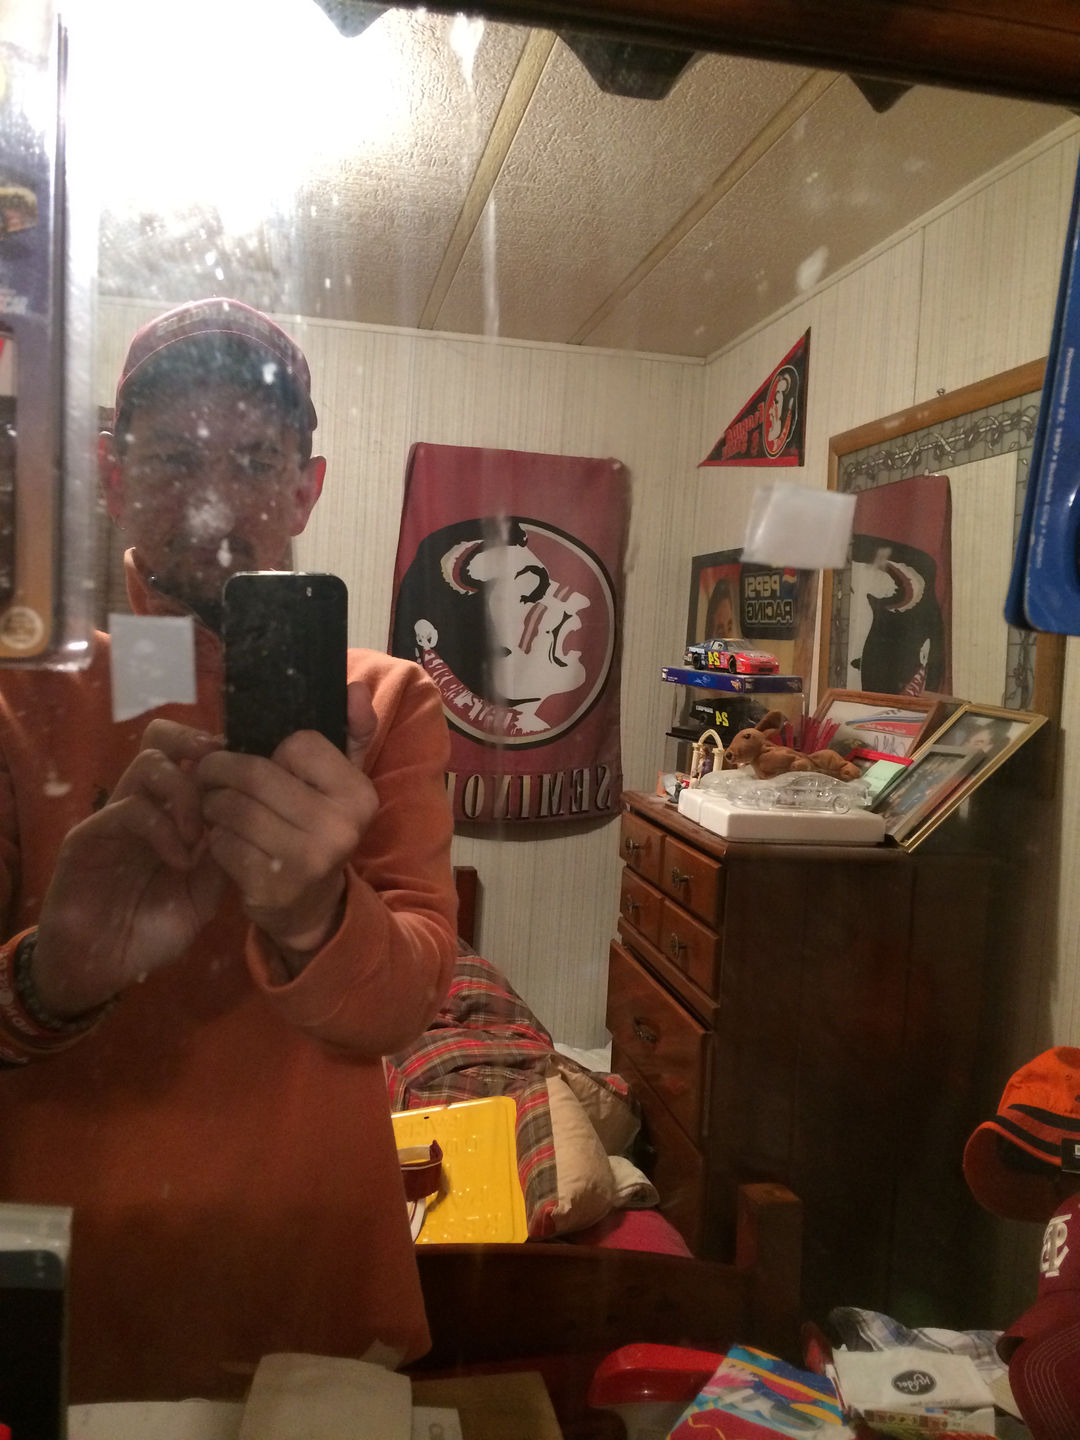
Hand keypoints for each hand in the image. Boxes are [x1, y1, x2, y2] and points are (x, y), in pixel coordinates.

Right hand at [33, 721, 226, 1017]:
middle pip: (162, 738)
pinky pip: (128, 809)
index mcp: (171, 813)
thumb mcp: (202, 896)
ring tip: (199, 836)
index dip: (221, 756)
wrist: (99, 967)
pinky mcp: (88, 836)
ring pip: (148, 764)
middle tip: (222, 782)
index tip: (251, 776)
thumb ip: (223, 858)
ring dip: (185, 793)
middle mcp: (143, 804)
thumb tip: (250, 821)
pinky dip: (162, 829)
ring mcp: (114, 816)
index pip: (190, 755)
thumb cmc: (150, 930)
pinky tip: (179, 861)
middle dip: (196, 745)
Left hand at [197, 682, 378, 970]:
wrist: (312, 906)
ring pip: (233, 807)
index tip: (271, 764)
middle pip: (256, 774)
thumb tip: (355, 688)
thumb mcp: (341, 783)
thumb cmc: (320, 829)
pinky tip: (222, 838)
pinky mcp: (271, 887)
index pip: (298, 743)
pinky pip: (222, 843)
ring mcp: (306, 861)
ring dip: (212, 803)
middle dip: (223, 771)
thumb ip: (352, 732)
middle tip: (211, 774)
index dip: (276, 751)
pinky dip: (214, 837)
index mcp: (359, 795)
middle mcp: (339, 827)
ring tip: (213, 804)